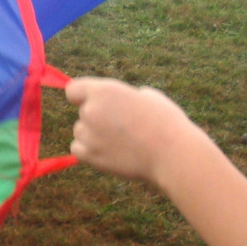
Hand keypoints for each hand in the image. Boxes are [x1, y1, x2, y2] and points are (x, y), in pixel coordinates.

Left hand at [65, 77, 198, 187]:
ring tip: (122, 143)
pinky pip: (78, 149)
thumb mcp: (147, 96)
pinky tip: (109, 153)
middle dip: (97, 118)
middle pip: (83, 113)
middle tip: (122, 128)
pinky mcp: (90, 155)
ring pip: (81, 132)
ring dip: (94, 136)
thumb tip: (120, 101)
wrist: (173, 155)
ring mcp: (88, 133)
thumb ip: (125, 96)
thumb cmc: (166, 123)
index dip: (82, 96)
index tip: (92, 103)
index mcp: (103, 90)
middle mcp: (91, 110)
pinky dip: (89, 152)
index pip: (74, 89)